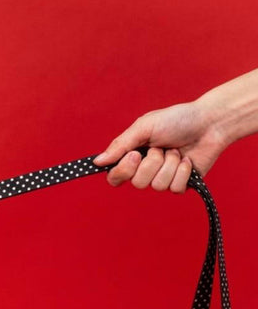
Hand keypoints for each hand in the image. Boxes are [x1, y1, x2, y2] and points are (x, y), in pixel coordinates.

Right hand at [94, 102, 227, 192]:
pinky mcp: (180, 183)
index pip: (114, 177)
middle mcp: (145, 169)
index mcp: (132, 155)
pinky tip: (187, 160)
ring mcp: (162, 178)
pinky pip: (175, 188)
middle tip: (161, 148)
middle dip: (153, 163)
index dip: (123, 171)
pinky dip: (183, 172)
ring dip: (170, 165)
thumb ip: (120, 145)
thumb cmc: (176, 120)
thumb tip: (98, 162)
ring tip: (176, 151)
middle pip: (137, 183)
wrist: (210, 122)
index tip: (135, 155)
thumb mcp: (144, 127)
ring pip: (157, 186)